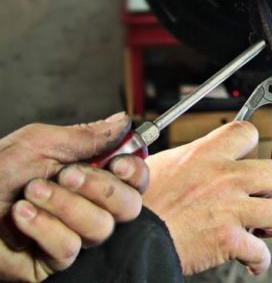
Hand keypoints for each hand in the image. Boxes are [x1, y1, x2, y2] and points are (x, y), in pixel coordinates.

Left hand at [0, 113, 148, 281]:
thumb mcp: (39, 143)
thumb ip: (85, 136)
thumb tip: (123, 122)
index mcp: (89, 175)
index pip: (135, 179)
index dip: (135, 172)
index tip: (119, 163)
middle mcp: (87, 206)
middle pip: (129, 206)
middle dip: (100, 188)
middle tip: (67, 175)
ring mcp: (72, 235)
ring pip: (101, 228)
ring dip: (65, 206)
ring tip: (31, 193)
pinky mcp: (53, 261)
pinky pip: (70, 248)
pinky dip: (44, 228)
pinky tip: (22, 216)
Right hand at [142, 121, 271, 275]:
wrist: (131, 237)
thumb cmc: (139, 204)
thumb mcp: (159, 164)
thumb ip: (187, 158)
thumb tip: (196, 158)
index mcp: (206, 153)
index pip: (247, 132)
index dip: (251, 144)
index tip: (248, 156)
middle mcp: (224, 177)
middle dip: (271, 185)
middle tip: (259, 194)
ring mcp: (230, 209)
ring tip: (263, 226)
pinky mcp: (229, 240)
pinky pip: (262, 252)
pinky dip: (259, 260)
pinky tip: (251, 260)